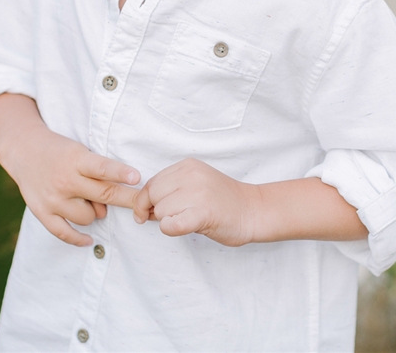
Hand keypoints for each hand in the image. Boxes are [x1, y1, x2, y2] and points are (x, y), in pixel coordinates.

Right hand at [0, 94, 139, 246]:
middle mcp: (65, 180)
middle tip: (144, 206)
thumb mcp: (79, 152)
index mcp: (76, 159)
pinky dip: (78, 239)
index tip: (137, 178)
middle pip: (103, 195)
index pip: (102, 168)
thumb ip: (95, 176)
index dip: (120, 173)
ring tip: (86, 199)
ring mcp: (53, 198)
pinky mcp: (42, 212)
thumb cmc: (61, 151)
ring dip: (94, 212)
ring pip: (88, 217)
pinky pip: (63, 233)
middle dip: (127, 200)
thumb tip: (106, 210)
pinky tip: (89, 240)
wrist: (24, 149)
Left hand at [131, 158, 259, 246]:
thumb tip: (141, 209)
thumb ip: (171, 191)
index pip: (152, 183)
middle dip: (156, 211)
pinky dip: (171, 229)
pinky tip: (183, 228)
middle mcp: (191, 175)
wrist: (254, 211)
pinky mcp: (203, 213)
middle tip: (173, 218)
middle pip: (153, 195)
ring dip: (168, 221)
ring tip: (189, 220)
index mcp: (187, 166)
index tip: (146, 214)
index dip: (145, 201)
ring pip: (160, 211)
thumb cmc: (223, 202)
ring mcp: (198, 193)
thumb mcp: (196, 185)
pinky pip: (170, 224)